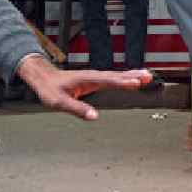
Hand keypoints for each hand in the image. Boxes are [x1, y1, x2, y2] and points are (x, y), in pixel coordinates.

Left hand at [17, 55, 151, 119]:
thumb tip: (94, 116)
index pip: (109, 80)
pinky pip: (114, 78)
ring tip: (146, 76)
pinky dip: (125, 77)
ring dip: (132, 75)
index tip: (136, 82)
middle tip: (148, 76)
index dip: (123, 82)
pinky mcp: (96, 79)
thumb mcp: (59, 102)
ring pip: (117, 75)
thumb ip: (77, 109)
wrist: (44, 78)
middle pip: (117, 76)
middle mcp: (94, 76)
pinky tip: (131, 79)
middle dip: (133, 76)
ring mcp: (95, 76)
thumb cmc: (50, 88)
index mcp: (87, 79)